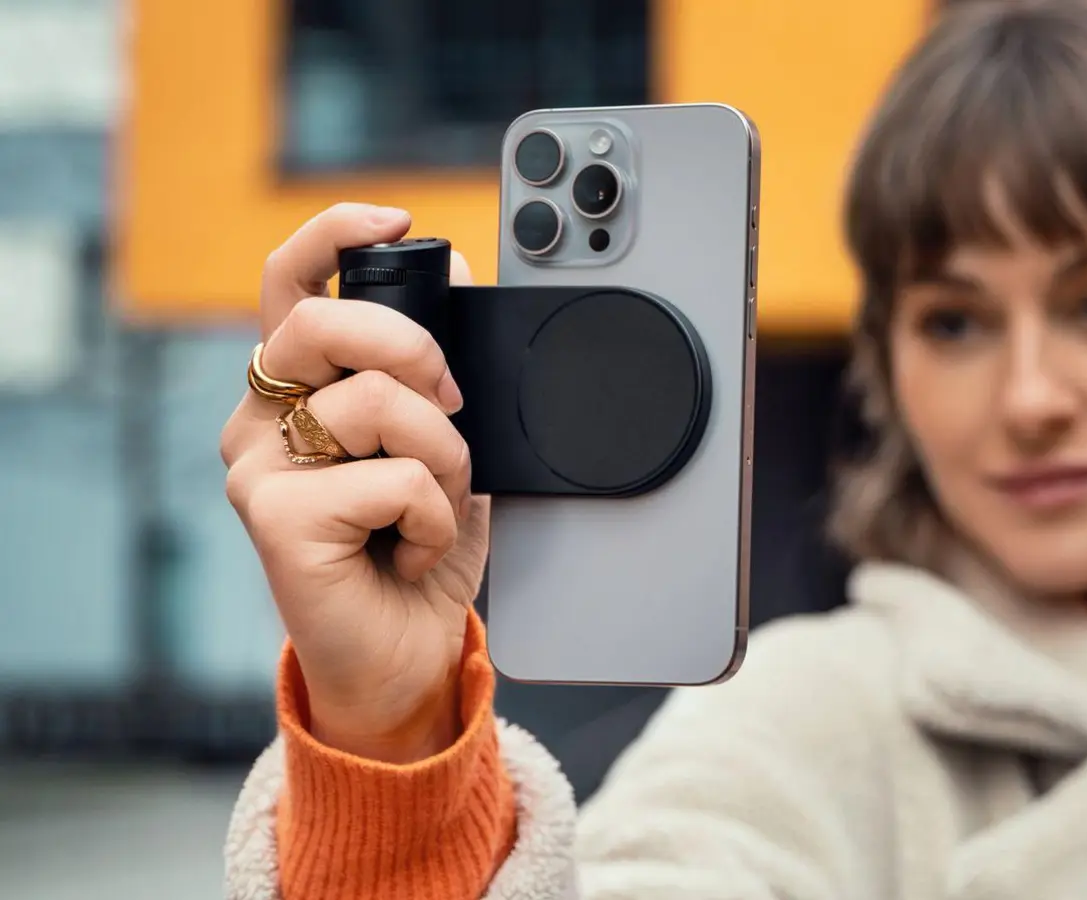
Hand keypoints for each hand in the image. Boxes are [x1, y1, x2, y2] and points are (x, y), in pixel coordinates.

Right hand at [221, 203, 488, 762]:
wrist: (407, 655)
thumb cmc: (417, 551)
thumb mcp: (445, 444)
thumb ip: (436, 369)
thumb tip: (453, 271)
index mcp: (295, 390)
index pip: (288, 284)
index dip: (335, 235)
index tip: (398, 221)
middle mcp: (259, 420)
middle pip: (324, 324)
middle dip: (415, 351)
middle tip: (453, 405)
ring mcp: (256, 469)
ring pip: (378, 403)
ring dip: (445, 458)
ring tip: (434, 507)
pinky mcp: (274, 518)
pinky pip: (394, 477)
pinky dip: (434, 515)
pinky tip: (411, 550)